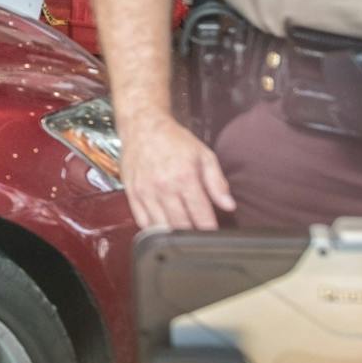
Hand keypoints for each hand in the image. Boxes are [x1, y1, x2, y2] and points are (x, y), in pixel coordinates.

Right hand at [120, 113, 236, 231]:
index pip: (201, 216)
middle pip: (181, 227)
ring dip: (173, 235)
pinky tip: (163, 225)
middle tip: (199, 234)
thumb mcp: (203, 155)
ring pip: (161, 228)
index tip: (214, 233)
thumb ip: (217, 182)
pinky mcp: (132, 195)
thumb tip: (229, 205)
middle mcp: (164, 187)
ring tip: (183, 232)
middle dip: (193, 234)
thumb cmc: (173, 140)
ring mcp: (146, 193)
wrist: (143, 127)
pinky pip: (143, 222)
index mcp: (185, 177)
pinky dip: (154, 229)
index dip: (210, 229)